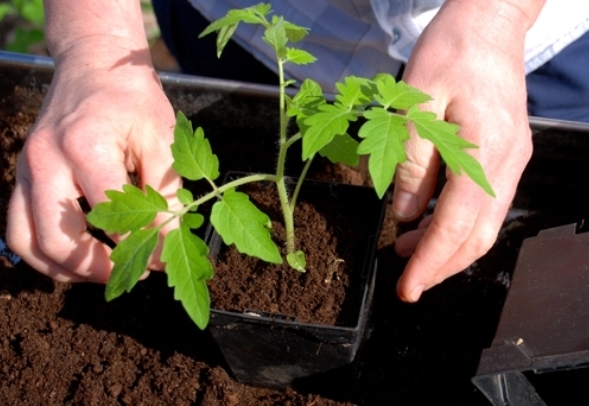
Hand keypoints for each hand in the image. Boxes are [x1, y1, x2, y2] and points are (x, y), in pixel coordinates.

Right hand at [6, 43, 179, 282]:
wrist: (94, 65)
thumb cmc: (132, 99)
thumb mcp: (162, 139)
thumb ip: (166, 191)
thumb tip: (169, 241)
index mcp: (84, 147)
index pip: (112, 217)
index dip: (141, 247)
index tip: (163, 262)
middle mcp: (45, 161)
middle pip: (58, 241)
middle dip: (98, 269)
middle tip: (134, 273)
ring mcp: (25, 170)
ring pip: (28, 243)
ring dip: (67, 269)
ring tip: (106, 271)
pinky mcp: (22, 176)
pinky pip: (20, 229)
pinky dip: (47, 253)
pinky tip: (78, 256)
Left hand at [393, 1, 542, 301]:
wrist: (489, 22)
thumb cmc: (449, 52)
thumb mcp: (415, 102)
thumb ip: (411, 162)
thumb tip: (408, 215)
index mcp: (484, 148)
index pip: (458, 223)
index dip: (431, 260)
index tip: (408, 288)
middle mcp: (507, 161)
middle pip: (479, 233)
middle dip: (442, 264)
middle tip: (407, 282)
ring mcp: (512, 158)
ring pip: (484, 222)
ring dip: (448, 246)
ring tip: (407, 252)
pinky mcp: (505, 153)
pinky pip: (484, 202)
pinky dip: (457, 222)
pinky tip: (428, 223)